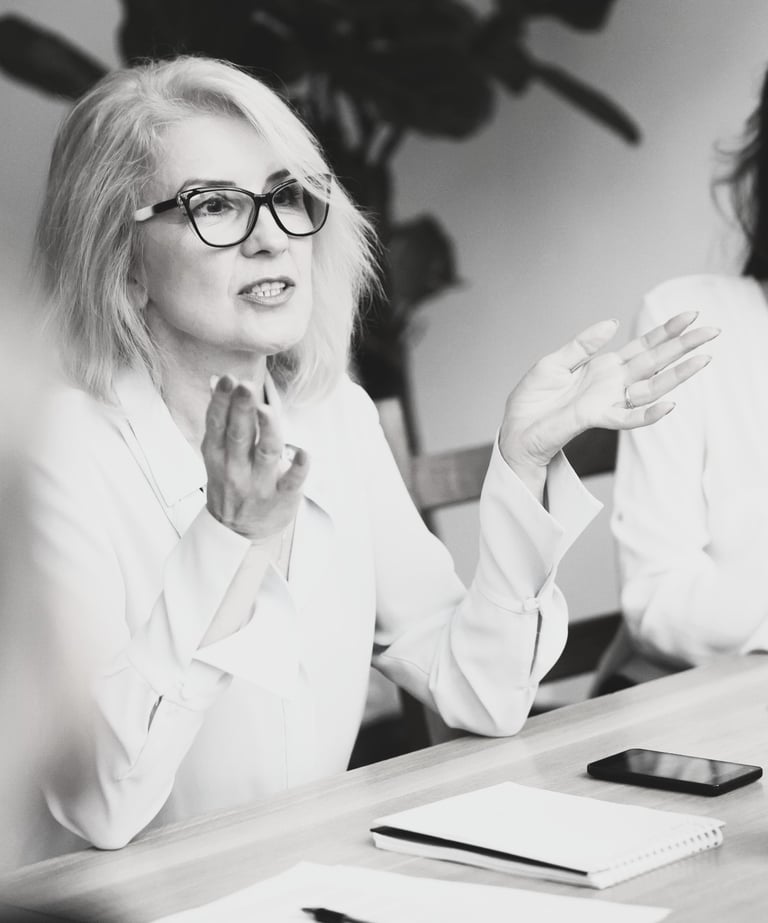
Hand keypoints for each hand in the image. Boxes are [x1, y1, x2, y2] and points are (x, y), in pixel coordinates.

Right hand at [201, 376, 307, 541]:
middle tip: (245, 386)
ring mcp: (259, 484)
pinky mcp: (282, 497)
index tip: (228, 380)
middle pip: (238, 435)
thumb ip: (221, 419)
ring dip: (267, 431)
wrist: (238, 532)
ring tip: (267, 411)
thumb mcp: (217, 455)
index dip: (221, 402)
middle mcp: (236, 469)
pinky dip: (299, 467)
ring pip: (265, 454)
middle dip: (241, 410)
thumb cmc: (231, 483)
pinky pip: (292, 482)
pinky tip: (305, 453)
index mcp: (217, 455)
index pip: (217, 425)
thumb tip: (218, 381)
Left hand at [499, 311, 718, 488]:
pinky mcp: (595, 418)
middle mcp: (611, 384)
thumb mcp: (554, 362)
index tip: (690, 315)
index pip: (641, 347)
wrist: (515, 431)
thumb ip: (582, 344)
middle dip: (683, 346)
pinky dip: (648, 413)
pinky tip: (670, 403)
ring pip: (650, 388)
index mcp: (603, 367)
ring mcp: (607, 402)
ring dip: (677, 375)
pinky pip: (627, 418)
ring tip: (704, 359)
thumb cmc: (532, 401)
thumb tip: (613, 323)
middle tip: (712, 331)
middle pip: (654, 362)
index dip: (665, 332)